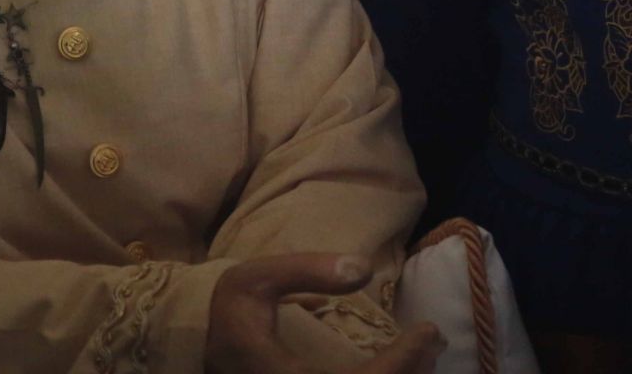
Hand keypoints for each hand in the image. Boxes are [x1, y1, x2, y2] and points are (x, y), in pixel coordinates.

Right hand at [206, 253, 442, 373]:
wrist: (199, 352)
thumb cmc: (227, 315)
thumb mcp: (254, 280)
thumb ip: (305, 270)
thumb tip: (364, 267)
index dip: (405, 361)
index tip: (427, 329)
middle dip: (414, 372)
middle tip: (433, 341)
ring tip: (424, 354)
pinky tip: (399, 369)